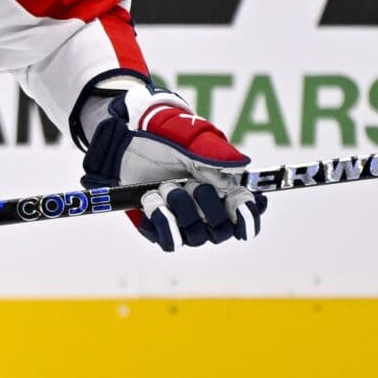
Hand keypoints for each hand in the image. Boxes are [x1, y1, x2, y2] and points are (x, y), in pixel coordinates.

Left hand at [77, 76, 266, 251]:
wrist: (129, 141)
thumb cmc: (168, 137)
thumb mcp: (193, 138)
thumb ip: (217, 152)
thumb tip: (243, 167)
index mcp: (226, 189)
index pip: (248, 214)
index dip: (248, 216)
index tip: (238, 203)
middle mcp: (209, 211)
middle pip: (223, 231)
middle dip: (208, 206)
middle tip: (192, 183)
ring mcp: (186, 223)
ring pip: (197, 237)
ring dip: (181, 208)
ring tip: (165, 185)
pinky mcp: (162, 229)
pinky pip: (171, 240)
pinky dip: (163, 220)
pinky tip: (153, 199)